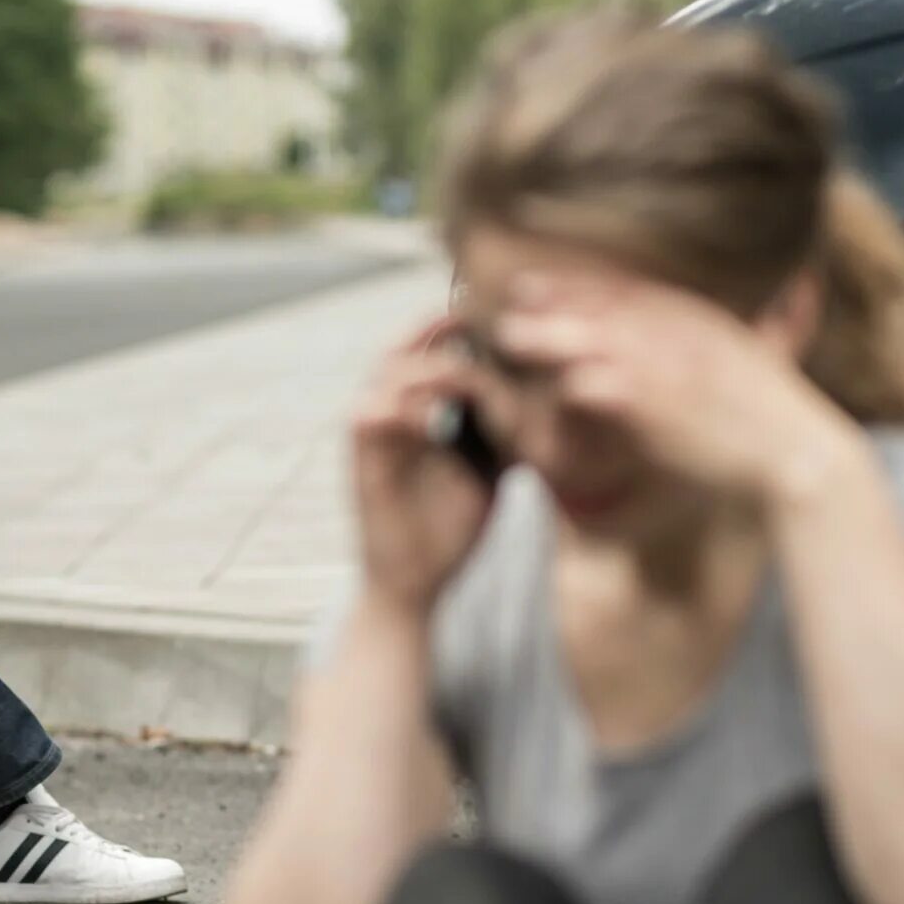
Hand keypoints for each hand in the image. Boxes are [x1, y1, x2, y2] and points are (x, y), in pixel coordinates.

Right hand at [349, 317, 502, 614]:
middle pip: (399, 350)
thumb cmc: (448, 533)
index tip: (494, 317)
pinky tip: (440, 414)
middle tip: (473, 316)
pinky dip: (407, 407)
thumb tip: (543, 399)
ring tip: (465, 369)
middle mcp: (384, 420)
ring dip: (426, 367)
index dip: (451, 329)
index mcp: (412, 417)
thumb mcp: (486, 470)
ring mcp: (370, 441)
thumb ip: (498, 432)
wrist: (414, 586)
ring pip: (385, 375)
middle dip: (433, 329)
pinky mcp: (360, 466)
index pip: (423, 354)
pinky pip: (373, 415)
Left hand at [492, 275, 853, 506]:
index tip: (547, 281)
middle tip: (513, 293)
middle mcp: (679, 334)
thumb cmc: (766, 419)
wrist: (797, 454)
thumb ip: (705, 345)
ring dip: (549, 335)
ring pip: (593, 339)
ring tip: (506, 336)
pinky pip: (597, 388)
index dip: (584, 285)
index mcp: (697, 321)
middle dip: (558, 297)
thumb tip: (686, 343)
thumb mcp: (740, 362)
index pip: (630, 293)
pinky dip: (565, 388)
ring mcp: (666, 365)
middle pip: (606, 306)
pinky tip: (536, 388)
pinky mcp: (656, 403)